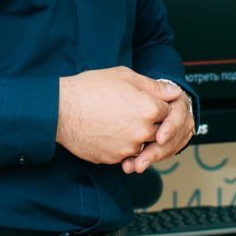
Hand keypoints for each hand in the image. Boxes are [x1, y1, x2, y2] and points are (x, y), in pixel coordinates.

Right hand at [56, 68, 177, 164]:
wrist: (61, 110)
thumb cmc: (90, 89)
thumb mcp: (124, 76)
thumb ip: (154, 86)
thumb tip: (174, 92)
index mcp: (149, 108)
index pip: (169, 112)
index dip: (157, 105)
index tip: (145, 102)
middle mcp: (143, 131)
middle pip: (159, 131)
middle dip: (150, 123)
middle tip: (128, 112)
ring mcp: (128, 147)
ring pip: (142, 145)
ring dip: (135, 136)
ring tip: (115, 121)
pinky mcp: (114, 158)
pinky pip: (125, 154)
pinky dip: (120, 145)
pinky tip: (106, 131)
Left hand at [122, 90, 193, 173]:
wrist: (116, 100)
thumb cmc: (127, 89)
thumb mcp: (136, 82)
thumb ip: (155, 88)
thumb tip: (173, 91)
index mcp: (175, 100)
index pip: (178, 115)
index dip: (170, 127)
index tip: (159, 138)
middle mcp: (178, 117)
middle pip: (174, 137)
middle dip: (158, 151)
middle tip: (142, 161)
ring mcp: (173, 131)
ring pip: (168, 149)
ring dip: (151, 159)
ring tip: (133, 166)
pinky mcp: (163, 142)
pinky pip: (160, 154)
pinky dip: (147, 160)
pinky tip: (132, 165)